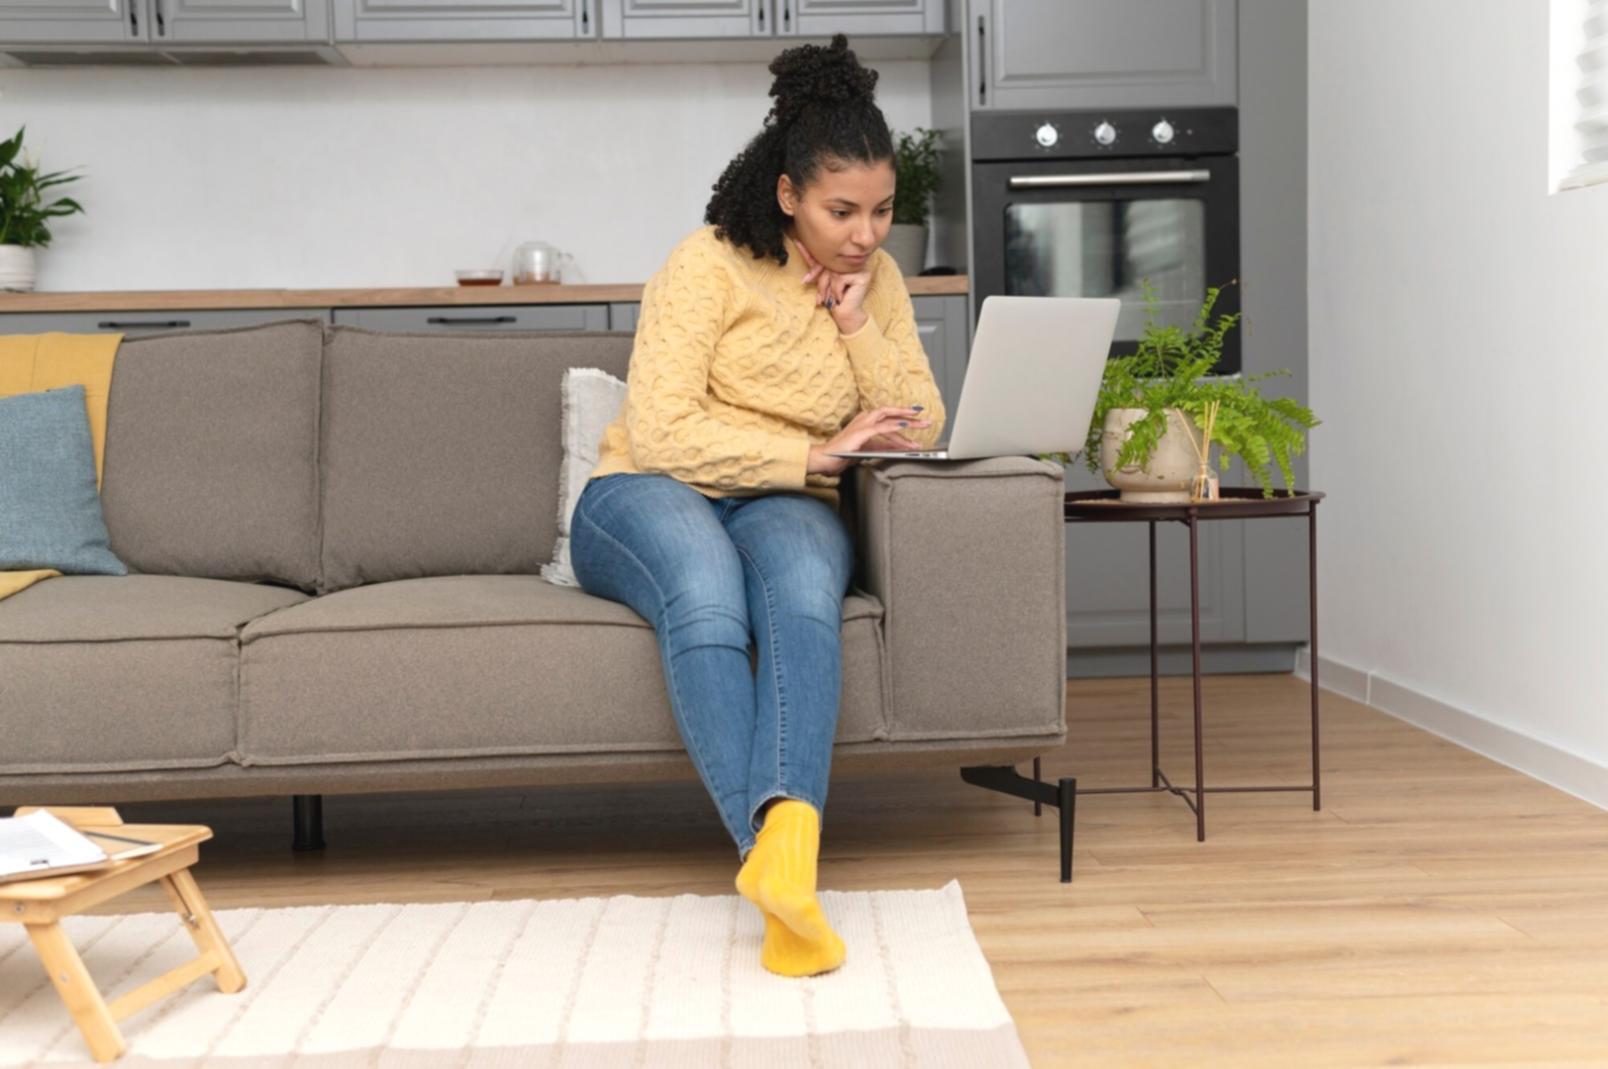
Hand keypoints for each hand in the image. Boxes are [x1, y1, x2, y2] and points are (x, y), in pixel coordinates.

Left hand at [793, 237, 870, 334]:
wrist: (845, 316)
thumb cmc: (833, 300)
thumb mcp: (822, 279)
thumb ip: (815, 265)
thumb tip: (798, 242)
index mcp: (845, 260)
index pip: (827, 255)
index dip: (811, 253)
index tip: (797, 242)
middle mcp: (853, 261)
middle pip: (830, 263)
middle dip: (819, 278)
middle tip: (810, 287)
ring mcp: (860, 267)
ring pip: (834, 271)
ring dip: (826, 287)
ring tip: (827, 298)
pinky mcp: (862, 275)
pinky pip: (840, 278)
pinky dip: (836, 290)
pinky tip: (839, 298)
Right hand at [807, 406, 931, 476]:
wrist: (824, 460)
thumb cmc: (843, 454)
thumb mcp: (869, 450)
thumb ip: (884, 447)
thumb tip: (901, 448)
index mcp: (865, 421)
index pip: (888, 416)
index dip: (904, 416)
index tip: (919, 418)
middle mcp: (864, 419)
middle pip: (891, 413)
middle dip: (909, 415)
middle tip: (927, 420)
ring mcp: (861, 424)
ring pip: (888, 417)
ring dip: (906, 420)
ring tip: (920, 424)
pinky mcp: (860, 433)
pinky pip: (880, 428)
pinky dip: (893, 426)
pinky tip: (904, 426)